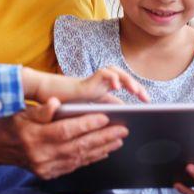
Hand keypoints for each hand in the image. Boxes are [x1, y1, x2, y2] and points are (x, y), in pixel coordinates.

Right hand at [1, 97, 129, 178]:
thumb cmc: (14, 125)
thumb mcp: (24, 112)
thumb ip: (42, 109)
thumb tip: (56, 103)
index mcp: (36, 137)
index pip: (66, 131)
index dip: (87, 124)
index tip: (105, 117)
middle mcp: (42, 155)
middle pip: (78, 146)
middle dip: (103, 137)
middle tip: (122, 130)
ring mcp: (46, 167)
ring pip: (80, 158)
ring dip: (102, 149)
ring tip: (118, 140)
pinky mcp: (50, 174)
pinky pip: (75, 166)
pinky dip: (91, 158)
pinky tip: (104, 151)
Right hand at [25, 66, 148, 103]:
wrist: (46, 97)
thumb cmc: (63, 105)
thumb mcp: (87, 111)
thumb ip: (101, 112)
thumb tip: (117, 122)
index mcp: (101, 91)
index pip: (123, 88)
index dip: (137, 92)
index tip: (147, 102)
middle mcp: (99, 84)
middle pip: (123, 78)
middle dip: (136, 87)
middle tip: (146, 99)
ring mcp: (94, 81)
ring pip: (117, 72)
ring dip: (128, 80)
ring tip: (136, 91)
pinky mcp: (87, 80)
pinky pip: (104, 72)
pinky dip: (111, 77)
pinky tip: (116, 86)